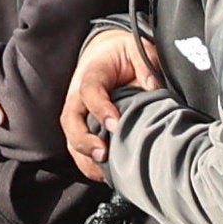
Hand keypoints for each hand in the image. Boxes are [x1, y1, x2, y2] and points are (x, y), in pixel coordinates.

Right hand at [62, 24, 156, 180]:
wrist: (106, 54)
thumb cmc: (122, 54)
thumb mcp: (136, 49)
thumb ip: (145, 63)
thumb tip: (152, 86)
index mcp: (91, 74)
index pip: (90, 91)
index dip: (100, 108)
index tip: (116, 124)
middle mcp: (77, 95)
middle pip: (70, 120)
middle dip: (84, 140)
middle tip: (103, 154)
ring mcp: (76, 113)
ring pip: (70, 138)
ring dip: (84, 157)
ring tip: (102, 172)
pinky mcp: (80, 127)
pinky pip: (77, 148)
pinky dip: (87, 164)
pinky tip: (102, 175)